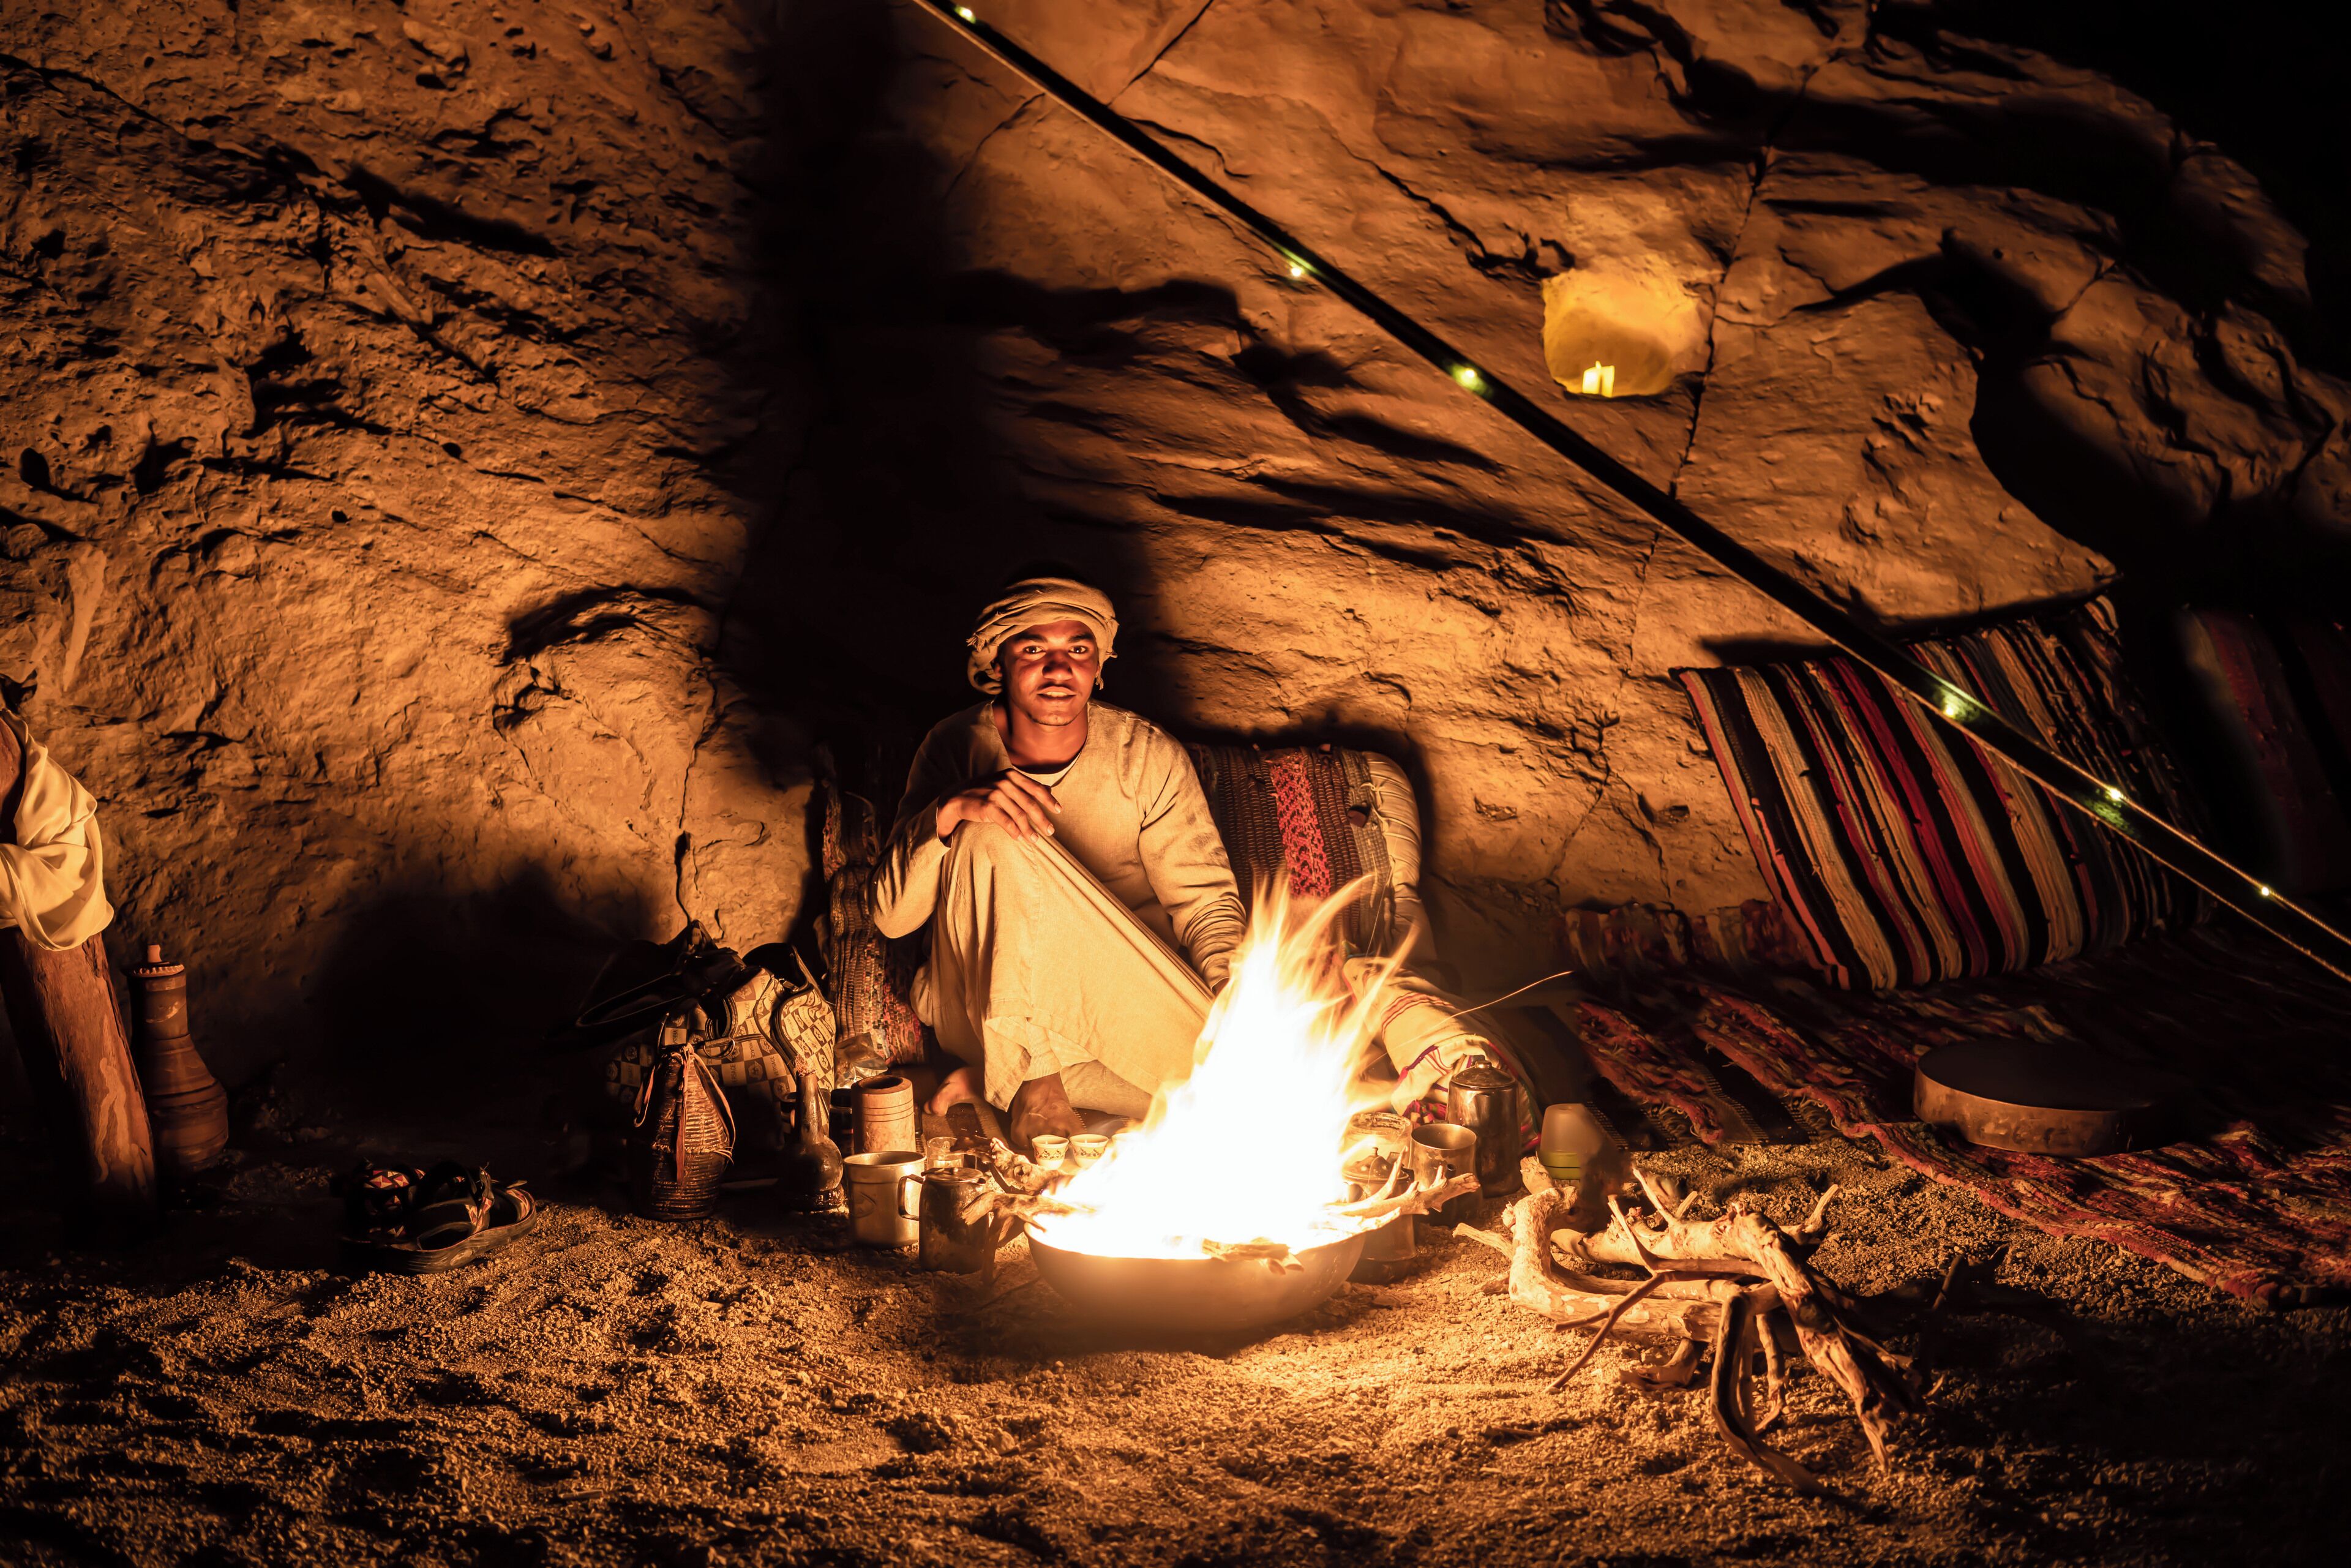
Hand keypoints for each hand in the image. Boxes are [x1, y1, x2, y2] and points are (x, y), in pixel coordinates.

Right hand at [935, 768, 1061, 840]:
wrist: (958, 797)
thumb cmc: (985, 791)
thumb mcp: (1005, 782)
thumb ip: (1025, 785)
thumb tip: (1049, 789)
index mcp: (1012, 775)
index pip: (1036, 788)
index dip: (1049, 800)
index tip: (1059, 810)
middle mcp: (1005, 782)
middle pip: (1030, 804)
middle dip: (1042, 819)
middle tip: (1050, 831)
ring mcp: (996, 794)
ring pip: (1020, 815)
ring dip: (1029, 830)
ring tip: (1036, 839)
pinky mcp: (988, 807)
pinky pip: (1006, 822)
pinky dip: (1015, 832)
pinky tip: (1020, 838)